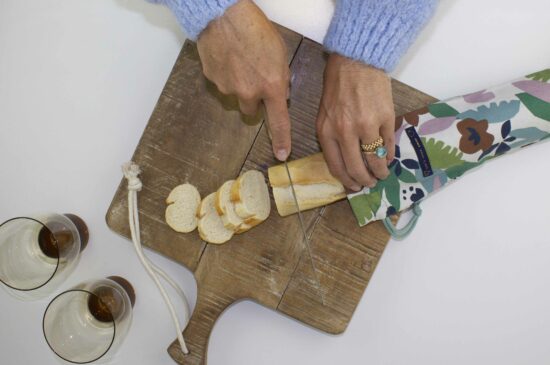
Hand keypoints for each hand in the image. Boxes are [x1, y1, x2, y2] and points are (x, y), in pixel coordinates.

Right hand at [197, 0, 290, 160]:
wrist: (225, 15)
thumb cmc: (256, 29)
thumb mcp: (280, 53)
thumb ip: (281, 77)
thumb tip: (280, 92)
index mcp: (271, 86)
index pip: (279, 121)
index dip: (282, 139)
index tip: (282, 154)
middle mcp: (249, 92)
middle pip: (251, 111)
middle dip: (253, 100)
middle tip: (254, 79)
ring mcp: (228, 87)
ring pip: (235, 96)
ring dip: (239, 86)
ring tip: (239, 61)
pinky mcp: (212, 79)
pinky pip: (222, 84)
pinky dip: (225, 75)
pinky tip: (228, 57)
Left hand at [316, 54, 395, 190]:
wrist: (356, 61)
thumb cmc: (337, 85)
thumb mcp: (324, 113)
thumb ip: (331, 136)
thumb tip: (345, 160)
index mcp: (327, 131)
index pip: (337, 166)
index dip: (347, 180)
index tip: (353, 186)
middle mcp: (345, 132)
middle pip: (356, 168)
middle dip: (364, 181)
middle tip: (369, 184)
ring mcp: (367, 126)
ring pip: (374, 160)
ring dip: (379, 172)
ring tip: (382, 175)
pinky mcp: (385, 119)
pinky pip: (387, 145)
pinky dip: (388, 156)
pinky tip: (387, 159)